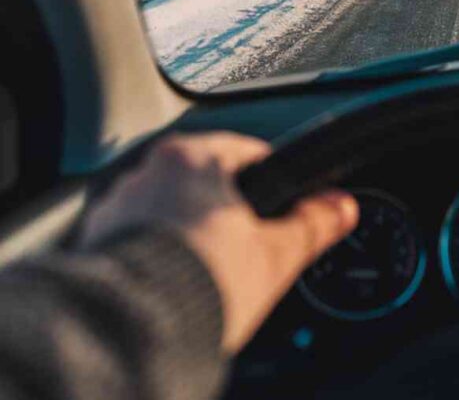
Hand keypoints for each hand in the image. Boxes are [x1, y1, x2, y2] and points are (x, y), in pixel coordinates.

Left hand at [78, 131, 358, 352]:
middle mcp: (149, 170)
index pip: (248, 153)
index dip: (272, 181)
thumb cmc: (203, 282)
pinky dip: (152, 253)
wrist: (132, 332)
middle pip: (202, 181)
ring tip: (205, 268)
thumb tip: (342, 207)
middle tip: (244, 246)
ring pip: (165, 209)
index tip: (279, 206)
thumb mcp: (275, 252)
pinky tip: (170, 281)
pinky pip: (133, 238)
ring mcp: (115, 205)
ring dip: (184, 230)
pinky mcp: (89, 242)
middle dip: (224, 210)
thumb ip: (313, 223)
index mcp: (196, 156)